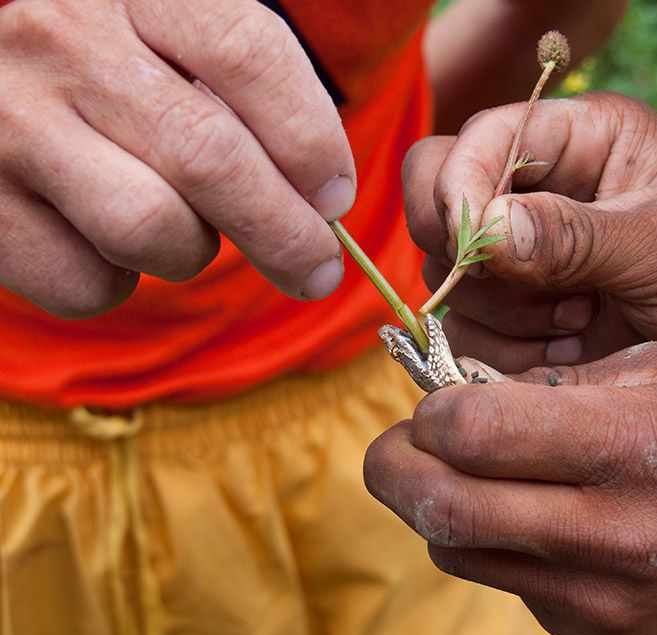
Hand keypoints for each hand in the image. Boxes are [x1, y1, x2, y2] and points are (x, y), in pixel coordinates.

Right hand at [0, 0, 354, 316]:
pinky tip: (107, 245)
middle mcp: (65, 41)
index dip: (312, 141)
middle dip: (286, 233)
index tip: (337, 200)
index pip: (247, 53)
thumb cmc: (119, 77)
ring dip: (190, 253)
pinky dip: (117, 284)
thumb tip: (326, 202)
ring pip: (149, 226)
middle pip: (208, 155)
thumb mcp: (181, 47)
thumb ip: (252, 98)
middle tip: (317, 269)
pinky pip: (86, 282)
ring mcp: (11, 119)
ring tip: (181, 232)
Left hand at [364, 342, 656, 634]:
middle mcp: (611, 533)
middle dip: (393, 468)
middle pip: (444, 506)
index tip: (433, 403)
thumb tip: (464, 394)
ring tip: (470, 477)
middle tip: (396, 447)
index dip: (430, 412)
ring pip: (459, 552)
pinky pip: (506, 586)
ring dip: (439, 508)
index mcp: (629, 444)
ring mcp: (600, 599)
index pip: (475, 432)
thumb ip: (558, 378)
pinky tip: (536, 523)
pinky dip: (496, 548)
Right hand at [403, 92, 656, 393]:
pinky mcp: (518, 312)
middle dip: (472, 257)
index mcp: (583, 140)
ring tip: (579, 323)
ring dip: (502, 314)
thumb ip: (575, 235)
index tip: (476, 249)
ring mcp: (522, 253)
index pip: (481, 139)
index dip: (460, 186)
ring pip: (446, 274)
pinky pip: (467, 329)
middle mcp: (541, 189)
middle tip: (533, 289)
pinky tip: (569, 350)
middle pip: (440, 202)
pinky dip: (506, 352)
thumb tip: (485, 230)